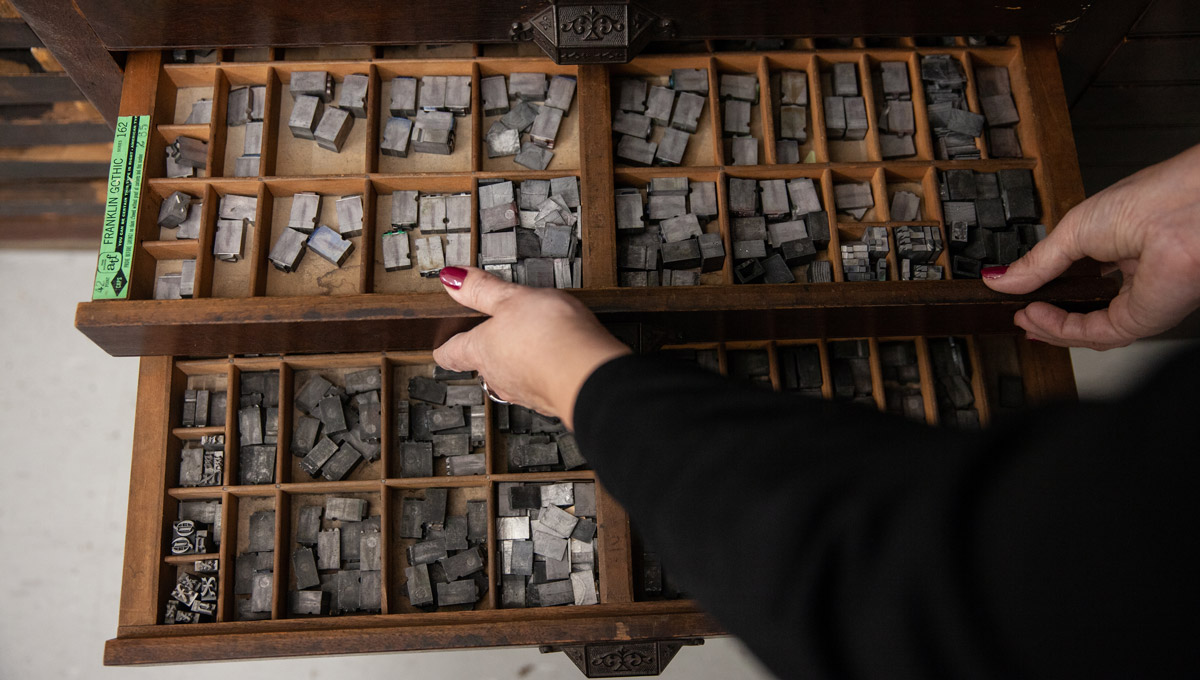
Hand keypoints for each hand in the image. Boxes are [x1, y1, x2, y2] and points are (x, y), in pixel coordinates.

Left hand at [431, 267, 630, 429]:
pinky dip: (543, 373)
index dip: (446, 347)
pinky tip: (558, 360)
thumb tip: (452, 279)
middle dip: (488, 352)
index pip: (452, 352)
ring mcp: (523, 391)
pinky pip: (539, 385)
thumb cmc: (550, 336)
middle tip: (495, 337)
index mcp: (481, 350)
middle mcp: (497, 376)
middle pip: (483, 366)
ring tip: (531, 345)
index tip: (443, 347)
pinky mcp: (550, 399)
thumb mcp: (512, 298)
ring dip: (518, 363)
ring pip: (511, 377)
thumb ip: (481, 290)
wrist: (589, 373)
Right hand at [984, 144, 1199, 349]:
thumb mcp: (1073, 229)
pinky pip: (1094, 333)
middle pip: (1084, 310)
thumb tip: (1001, 278)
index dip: (1049, 292)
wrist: (1184, 211)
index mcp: (1124, 249)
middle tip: (1019, 312)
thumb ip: (1037, 262)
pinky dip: (1060, 328)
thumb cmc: (1152, 201)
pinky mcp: (1141, 320)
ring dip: (1050, 327)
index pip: (1081, 282)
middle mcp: (1135, 278)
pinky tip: (1038, 316)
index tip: (1020, 293)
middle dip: (1048, 317)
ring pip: (1088, 329)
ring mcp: (1139, 301)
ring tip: (1024, 316)